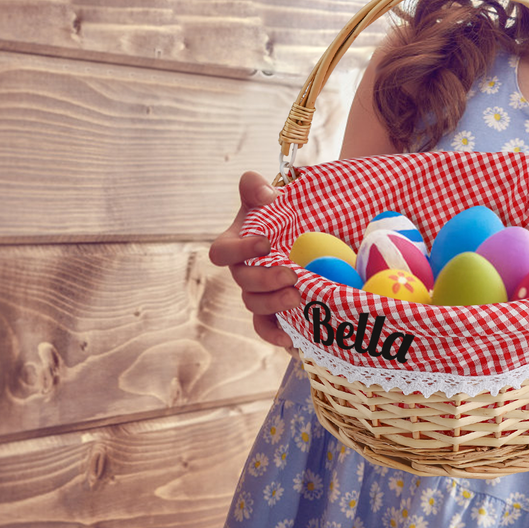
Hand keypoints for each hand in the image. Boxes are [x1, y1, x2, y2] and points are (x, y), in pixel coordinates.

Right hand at [208, 171, 299, 347]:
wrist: (305, 224)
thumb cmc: (280, 208)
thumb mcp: (266, 192)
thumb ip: (255, 187)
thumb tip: (265, 196)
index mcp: (236, 243)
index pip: (223, 252)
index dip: (240, 250)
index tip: (266, 243)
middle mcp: (243, 270)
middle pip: (243, 282)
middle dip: (265, 281)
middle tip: (291, 275)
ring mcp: (258, 291)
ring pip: (255, 306)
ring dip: (273, 305)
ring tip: (298, 298)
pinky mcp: (274, 307)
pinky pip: (267, 327)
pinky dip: (276, 335)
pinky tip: (292, 340)